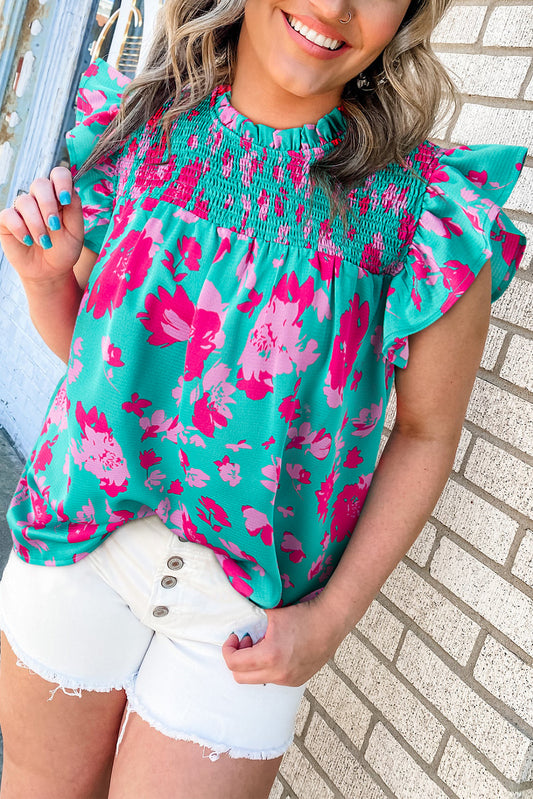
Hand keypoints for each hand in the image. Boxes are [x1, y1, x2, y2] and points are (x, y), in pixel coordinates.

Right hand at [0, 167, 83, 284]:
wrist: (50, 272)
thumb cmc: (64, 250)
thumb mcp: (76, 233)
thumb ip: (75, 210)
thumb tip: (70, 191)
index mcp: (59, 197)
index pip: (58, 175)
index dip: (61, 182)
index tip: (66, 200)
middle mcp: (40, 198)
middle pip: (40, 184)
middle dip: (48, 205)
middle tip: (54, 226)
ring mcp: (22, 208)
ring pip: (25, 201)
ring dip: (36, 224)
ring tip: (45, 243)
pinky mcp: (8, 221)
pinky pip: (9, 215)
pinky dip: (20, 229)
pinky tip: (28, 241)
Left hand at [221, 595, 346, 686]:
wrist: (330, 622)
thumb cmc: (302, 615)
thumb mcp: (271, 614)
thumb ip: (251, 621)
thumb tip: (236, 621)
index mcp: (269, 656)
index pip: (234, 664)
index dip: (228, 649)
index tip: (234, 638)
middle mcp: (278, 674)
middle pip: (240, 677)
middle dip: (237, 659)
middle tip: (246, 641)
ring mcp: (288, 680)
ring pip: (257, 679)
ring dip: (253, 664)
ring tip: (263, 645)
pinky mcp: (297, 681)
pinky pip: (273, 679)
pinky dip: (268, 668)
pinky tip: (277, 651)